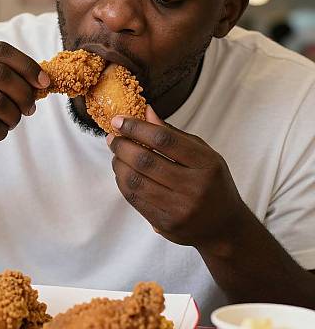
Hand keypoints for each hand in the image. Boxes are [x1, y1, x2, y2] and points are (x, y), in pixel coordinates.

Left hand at [107, 105, 246, 250]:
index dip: (137, 127)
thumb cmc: (212, 183)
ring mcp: (179, 209)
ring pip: (135, 181)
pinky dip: (122, 181)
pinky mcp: (166, 224)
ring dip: (118, 164)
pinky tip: (122, 172)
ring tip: (116, 154)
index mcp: (206, 164)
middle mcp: (194, 187)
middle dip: (122, 145)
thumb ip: (173, 134)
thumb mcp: (203, 154)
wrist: (225, 227)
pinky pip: (134, 199)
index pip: (164, 139)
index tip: (119, 120)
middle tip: (113, 138)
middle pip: (146, 161)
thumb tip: (146, 111)